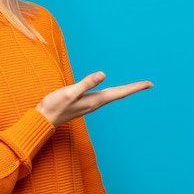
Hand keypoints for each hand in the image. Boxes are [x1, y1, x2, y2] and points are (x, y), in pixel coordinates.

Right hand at [35, 72, 152, 127]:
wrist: (44, 118)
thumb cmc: (55, 105)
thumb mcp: (70, 92)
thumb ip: (86, 83)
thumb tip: (103, 74)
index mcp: (95, 100)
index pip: (120, 92)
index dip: (134, 87)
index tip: (149, 84)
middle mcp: (95, 103)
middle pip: (119, 94)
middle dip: (133, 89)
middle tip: (148, 84)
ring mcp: (90, 104)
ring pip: (112, 96)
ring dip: (123, 91)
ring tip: (134, 87)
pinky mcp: (84, 103)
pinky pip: (103, 97)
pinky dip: (112, 92)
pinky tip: (111, 91)